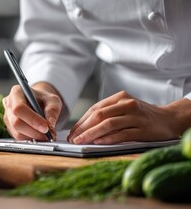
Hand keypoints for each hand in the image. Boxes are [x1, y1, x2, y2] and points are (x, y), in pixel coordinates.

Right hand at [2, 82, 61, 140]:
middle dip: (34, 132)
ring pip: (17, 133)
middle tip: (48, 135)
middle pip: (16, 122)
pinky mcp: (9, 128)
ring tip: (46, 136)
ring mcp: (7, 117)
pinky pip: (18, 138)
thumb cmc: (43, 99)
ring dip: (33, 137)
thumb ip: (53, 110)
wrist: (37, 103)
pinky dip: (31, 140)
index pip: (19, 108)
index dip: (32, 119)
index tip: (46, 128)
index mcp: (17, 92)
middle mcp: (8, 104)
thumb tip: (50, 124)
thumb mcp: (53, 100)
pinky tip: (39, 136)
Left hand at [67, 91, 190, 144]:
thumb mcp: (124, 107)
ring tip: (81, 142)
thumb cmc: (142, 115)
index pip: (95, 109)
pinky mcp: (143, 129)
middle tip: (73, 138)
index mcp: (120, 97)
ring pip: (109, 124)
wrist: (169, 118)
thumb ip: (107, 113)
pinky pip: (123, 134)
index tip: (71, 132)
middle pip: (99, 115)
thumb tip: (83, 127)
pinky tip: (99, 142)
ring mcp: (136, 116)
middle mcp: (127, 104)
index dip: (81, 121)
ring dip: (92, 134)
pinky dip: (109, 138)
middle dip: (83, 128)